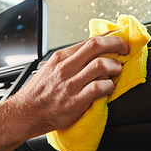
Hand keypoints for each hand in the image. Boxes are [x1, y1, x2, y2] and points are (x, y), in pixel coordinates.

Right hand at [0, 35, 128, 150]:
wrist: (25, 113)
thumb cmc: (40, 93)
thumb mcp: (52, 68)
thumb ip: (71, 60)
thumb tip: (91, 51)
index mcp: (62, 57)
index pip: (90, 40)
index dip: (109, 37)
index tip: (119, 38)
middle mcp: (67, 67)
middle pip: (97, 46)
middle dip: (116, 45)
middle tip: (125, 50)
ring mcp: (71, 83)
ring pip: (101, 65)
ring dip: (115, 66)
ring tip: (116, 71)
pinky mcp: (76, 100)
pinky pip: (99, 88)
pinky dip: (109, 86)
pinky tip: (109, 88)